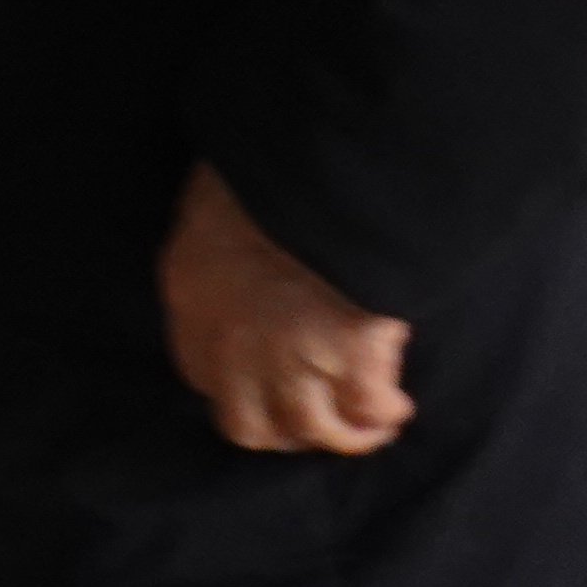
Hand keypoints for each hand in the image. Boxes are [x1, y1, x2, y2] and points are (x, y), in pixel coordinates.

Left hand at [160, 164, 414, 456]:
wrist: (321, 155)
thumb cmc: (268, 152)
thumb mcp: (220, 188)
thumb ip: (222, 229)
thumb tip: (239, 236)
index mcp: (191, 291)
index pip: (200, 372)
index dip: (237, 386)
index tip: (263, 385)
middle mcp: (231, 340)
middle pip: (248, 423)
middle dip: (285, 430)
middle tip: (315, 423)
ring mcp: (291, 355)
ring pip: (311, 427)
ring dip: (342, 434)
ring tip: (368, 425)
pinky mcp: (351, 355)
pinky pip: (368, 408)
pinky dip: (383, 413)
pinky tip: (395, 405)